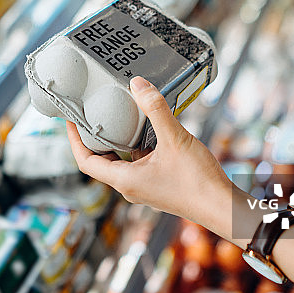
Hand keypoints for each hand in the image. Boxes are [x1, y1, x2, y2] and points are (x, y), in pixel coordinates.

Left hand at [65, 76, 232, 228]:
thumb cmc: (198, 182)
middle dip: (94, 137)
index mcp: (124, 180)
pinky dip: (136, 145)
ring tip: (117, 115)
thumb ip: (155, 109)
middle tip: (92, 113)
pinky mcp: (158, 183)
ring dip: (117, 140)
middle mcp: (129, 186)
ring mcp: (144, 186)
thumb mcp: (174, 139)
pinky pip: (138, 162)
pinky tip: (147, 128)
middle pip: (101, 160)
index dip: (74, 140)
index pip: (86, 161)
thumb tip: (138, 84)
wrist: (223, 208)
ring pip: (121, 160)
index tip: (70, 120)